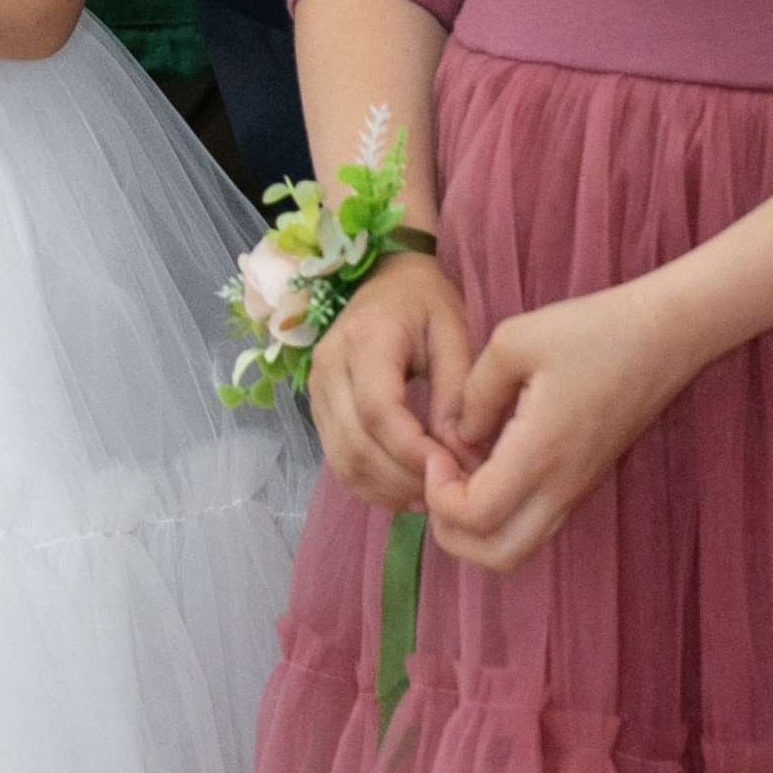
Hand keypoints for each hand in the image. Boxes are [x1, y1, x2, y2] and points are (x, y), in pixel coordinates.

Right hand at [305, 251, 474, 510]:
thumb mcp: (453, 331)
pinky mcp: (318, 407)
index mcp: (365, 340)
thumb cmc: (425, 300)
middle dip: (403, 478)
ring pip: (342, 461)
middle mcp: (328, 367)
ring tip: (430, 496)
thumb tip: (457, 452)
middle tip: (448, 490)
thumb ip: (456, 391)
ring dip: (386, 489)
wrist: (385, 276)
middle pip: (355, 444)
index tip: (451, 469)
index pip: (377, 410)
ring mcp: (316, 389)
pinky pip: (338, 459)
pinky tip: (406, 489)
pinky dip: (371, 485)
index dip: (412, 451)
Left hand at [422, 279, 698, 571]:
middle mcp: (562, 485)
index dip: (439, 495)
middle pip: (497, 556)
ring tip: (462, 473)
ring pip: (519, 548)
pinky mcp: (584, 482)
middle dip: (452, 531)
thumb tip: (459, 435)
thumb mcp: (514, 341)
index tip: (437, 451)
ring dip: (477, 527)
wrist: (668, 335)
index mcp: (542, 453)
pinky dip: (502, 513)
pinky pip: (536, 524)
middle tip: (440, 479)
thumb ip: (473, 395)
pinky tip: (490, 463)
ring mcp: (577, 490)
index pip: (477, 516)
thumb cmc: (594, 330)